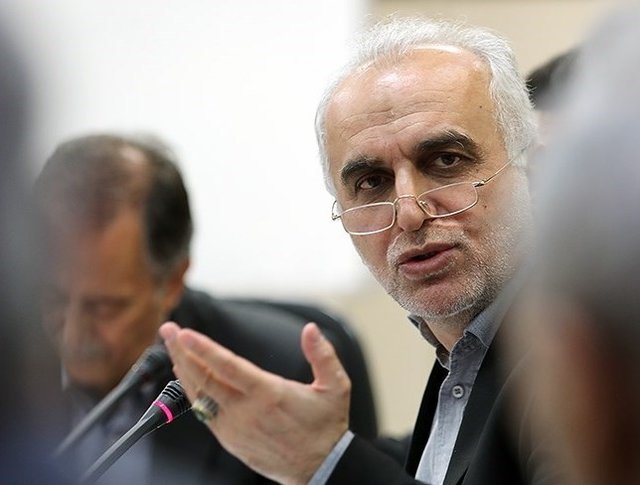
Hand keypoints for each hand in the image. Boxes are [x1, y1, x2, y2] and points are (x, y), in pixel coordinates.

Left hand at [159, 321, 350, 484]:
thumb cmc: (326, 426)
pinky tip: (187, 375)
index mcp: (269, 395)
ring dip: (183, 369)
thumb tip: (311, 330)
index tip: (184, 333)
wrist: (319, 467)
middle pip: (204, 378)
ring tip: (172, 347)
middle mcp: (246, 411)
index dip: (203, 349)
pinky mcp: (229, 439)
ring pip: (199, 395)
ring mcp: (234, 427)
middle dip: (182, 351)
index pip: (228, 367)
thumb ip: (323, 355)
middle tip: (168, 329)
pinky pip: (203, 411)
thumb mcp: (336, 387)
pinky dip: (192, 390)